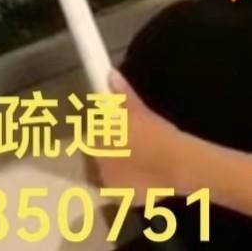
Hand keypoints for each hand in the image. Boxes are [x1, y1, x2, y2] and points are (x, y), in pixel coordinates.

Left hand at [96, 71, 185, 198]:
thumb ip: (121, 93)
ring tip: (141, 161)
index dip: (106, 131)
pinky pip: (123, 191)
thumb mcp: (139, 110)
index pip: (95, 134)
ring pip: (110, 173)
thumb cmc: (156, 133)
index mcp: (98, 139)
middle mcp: (99, 163)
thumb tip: (110, 73)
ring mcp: (111, 184)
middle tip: (134, 144)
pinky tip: (145, 177)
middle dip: (112, 148)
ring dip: (119, 167)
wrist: (177, 163)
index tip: (119, 129)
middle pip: (101, 154)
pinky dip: (130, 185)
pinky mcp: (125, 199)